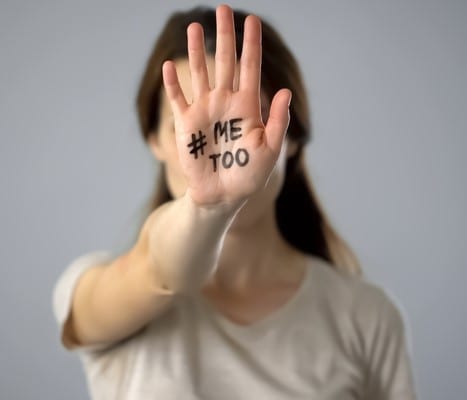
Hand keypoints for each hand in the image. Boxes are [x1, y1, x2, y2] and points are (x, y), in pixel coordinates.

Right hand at [162, 4, 290, 207]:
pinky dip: (173, 84)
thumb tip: (285, 92)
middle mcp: (225, 102)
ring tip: (194, 27)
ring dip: (196, 51)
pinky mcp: (186, 124)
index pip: (250, 68)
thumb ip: (278, 123)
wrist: (223, 195)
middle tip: (223, 9)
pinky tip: (171, 66)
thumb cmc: (249, 176)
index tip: (251, 20)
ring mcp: (205, 111)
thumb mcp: (270, 151)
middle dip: (225, 36)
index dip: (251, 45)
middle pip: (225, 62)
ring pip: (200, 74)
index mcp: (247, 106)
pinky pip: (178, 98)